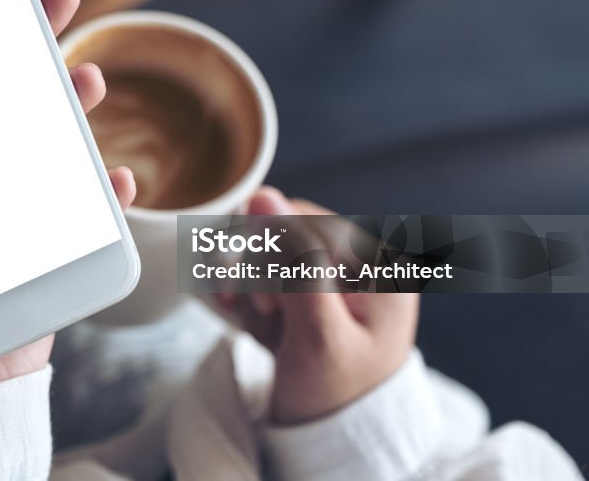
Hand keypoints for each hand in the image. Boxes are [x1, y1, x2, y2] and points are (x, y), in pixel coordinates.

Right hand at [219, 187, 418, 424]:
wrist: (333, 437)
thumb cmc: (335, 396)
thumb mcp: (317, 336)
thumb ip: (295, 263)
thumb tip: (263, 193)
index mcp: (381, 265)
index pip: (304, 220)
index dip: (268, 254)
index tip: (264, 303)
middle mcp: (363, 259)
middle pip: (284, 230)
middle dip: (258, 271)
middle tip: (260, 314)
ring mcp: (338, 272)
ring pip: (269, 246)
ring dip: (250, 282)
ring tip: (258, 319)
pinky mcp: (314, 286)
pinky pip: (267, 266)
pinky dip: (250, 289)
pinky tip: (249, 314)